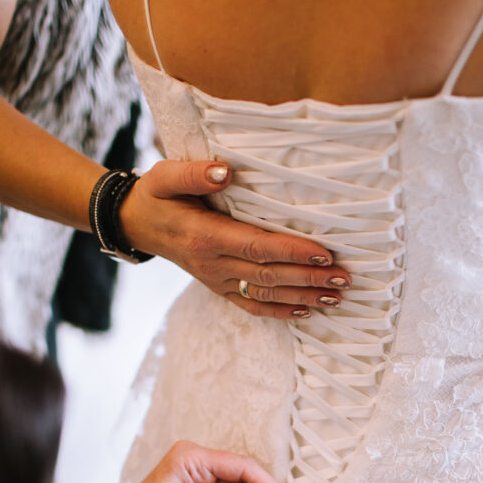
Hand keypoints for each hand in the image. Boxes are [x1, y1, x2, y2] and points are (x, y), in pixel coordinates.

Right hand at [119, 160, 350, 318]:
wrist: (137, 225)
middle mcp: (212, 264)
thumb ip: (194, 173)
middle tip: (345, 279)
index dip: (291, 251)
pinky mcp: (219, 289)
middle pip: (268, 275)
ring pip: (266, 293)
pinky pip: (252, 305)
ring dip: (303, 297)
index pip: (256, 246)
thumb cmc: (156, 195)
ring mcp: (216, 281)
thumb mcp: (164, 176)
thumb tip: (226, 171)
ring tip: (337, 297)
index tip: (324, 253)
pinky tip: (307, 311)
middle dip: (309, 278)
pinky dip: (280, 311)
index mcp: (204, 236)